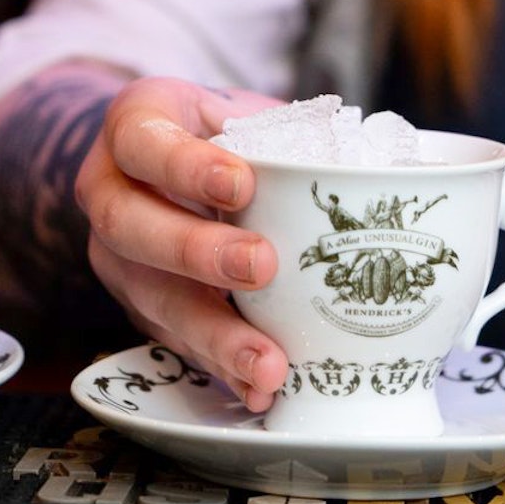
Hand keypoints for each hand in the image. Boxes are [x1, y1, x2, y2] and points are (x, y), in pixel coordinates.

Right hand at [74, 77, 290, 409]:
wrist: (183, 165)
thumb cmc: (229, 135)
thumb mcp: (247, 113)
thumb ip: (291, 132)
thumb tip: (393, 170)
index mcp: (134, 128)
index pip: (140, 140)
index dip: (183, 165)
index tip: (240, 184)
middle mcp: (111, 193)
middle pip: (129, 226)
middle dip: (195, 252)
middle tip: (261, 266)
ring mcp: (121, 258)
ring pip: (150, 297)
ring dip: (212, 333)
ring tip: (267, 362)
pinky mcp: (144, 309)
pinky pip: (177, 343)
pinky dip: (222, 369)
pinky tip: (259, 390)